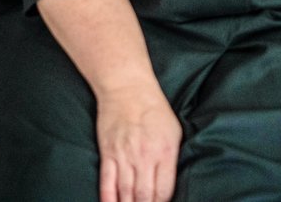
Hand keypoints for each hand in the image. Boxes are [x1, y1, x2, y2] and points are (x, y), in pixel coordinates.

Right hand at [96, 84, 182, 201]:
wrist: (127, 88)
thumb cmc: (154, 109)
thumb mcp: (174, 131)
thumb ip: (172, 157)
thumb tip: (169, 182)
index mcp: (165, 152)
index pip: (164, 190)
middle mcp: (145, 157)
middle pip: (144, 196)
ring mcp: (125, 156)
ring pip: (125, 193)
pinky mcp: (108, 154)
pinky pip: (107, 184)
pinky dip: (109, 199)